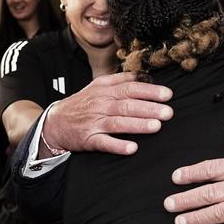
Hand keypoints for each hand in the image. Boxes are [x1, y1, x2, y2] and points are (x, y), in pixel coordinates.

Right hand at [43, 71, 172, 154]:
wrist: (55, 121)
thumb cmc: (83, 103)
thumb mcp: (98, 86)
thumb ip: (120, 80)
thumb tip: (143, 76)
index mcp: (105, 90)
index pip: (130, 88)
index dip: (150, 91)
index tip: (168, 95)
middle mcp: (101, 104)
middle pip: (127, 105)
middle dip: (149, 108)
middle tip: (168, 112)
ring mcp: (94, 122)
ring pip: (118, 123)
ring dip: (138, 125)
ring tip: (156, 126)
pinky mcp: (89, 139)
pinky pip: (104, 143)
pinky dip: (118, 146)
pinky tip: (132, 148)